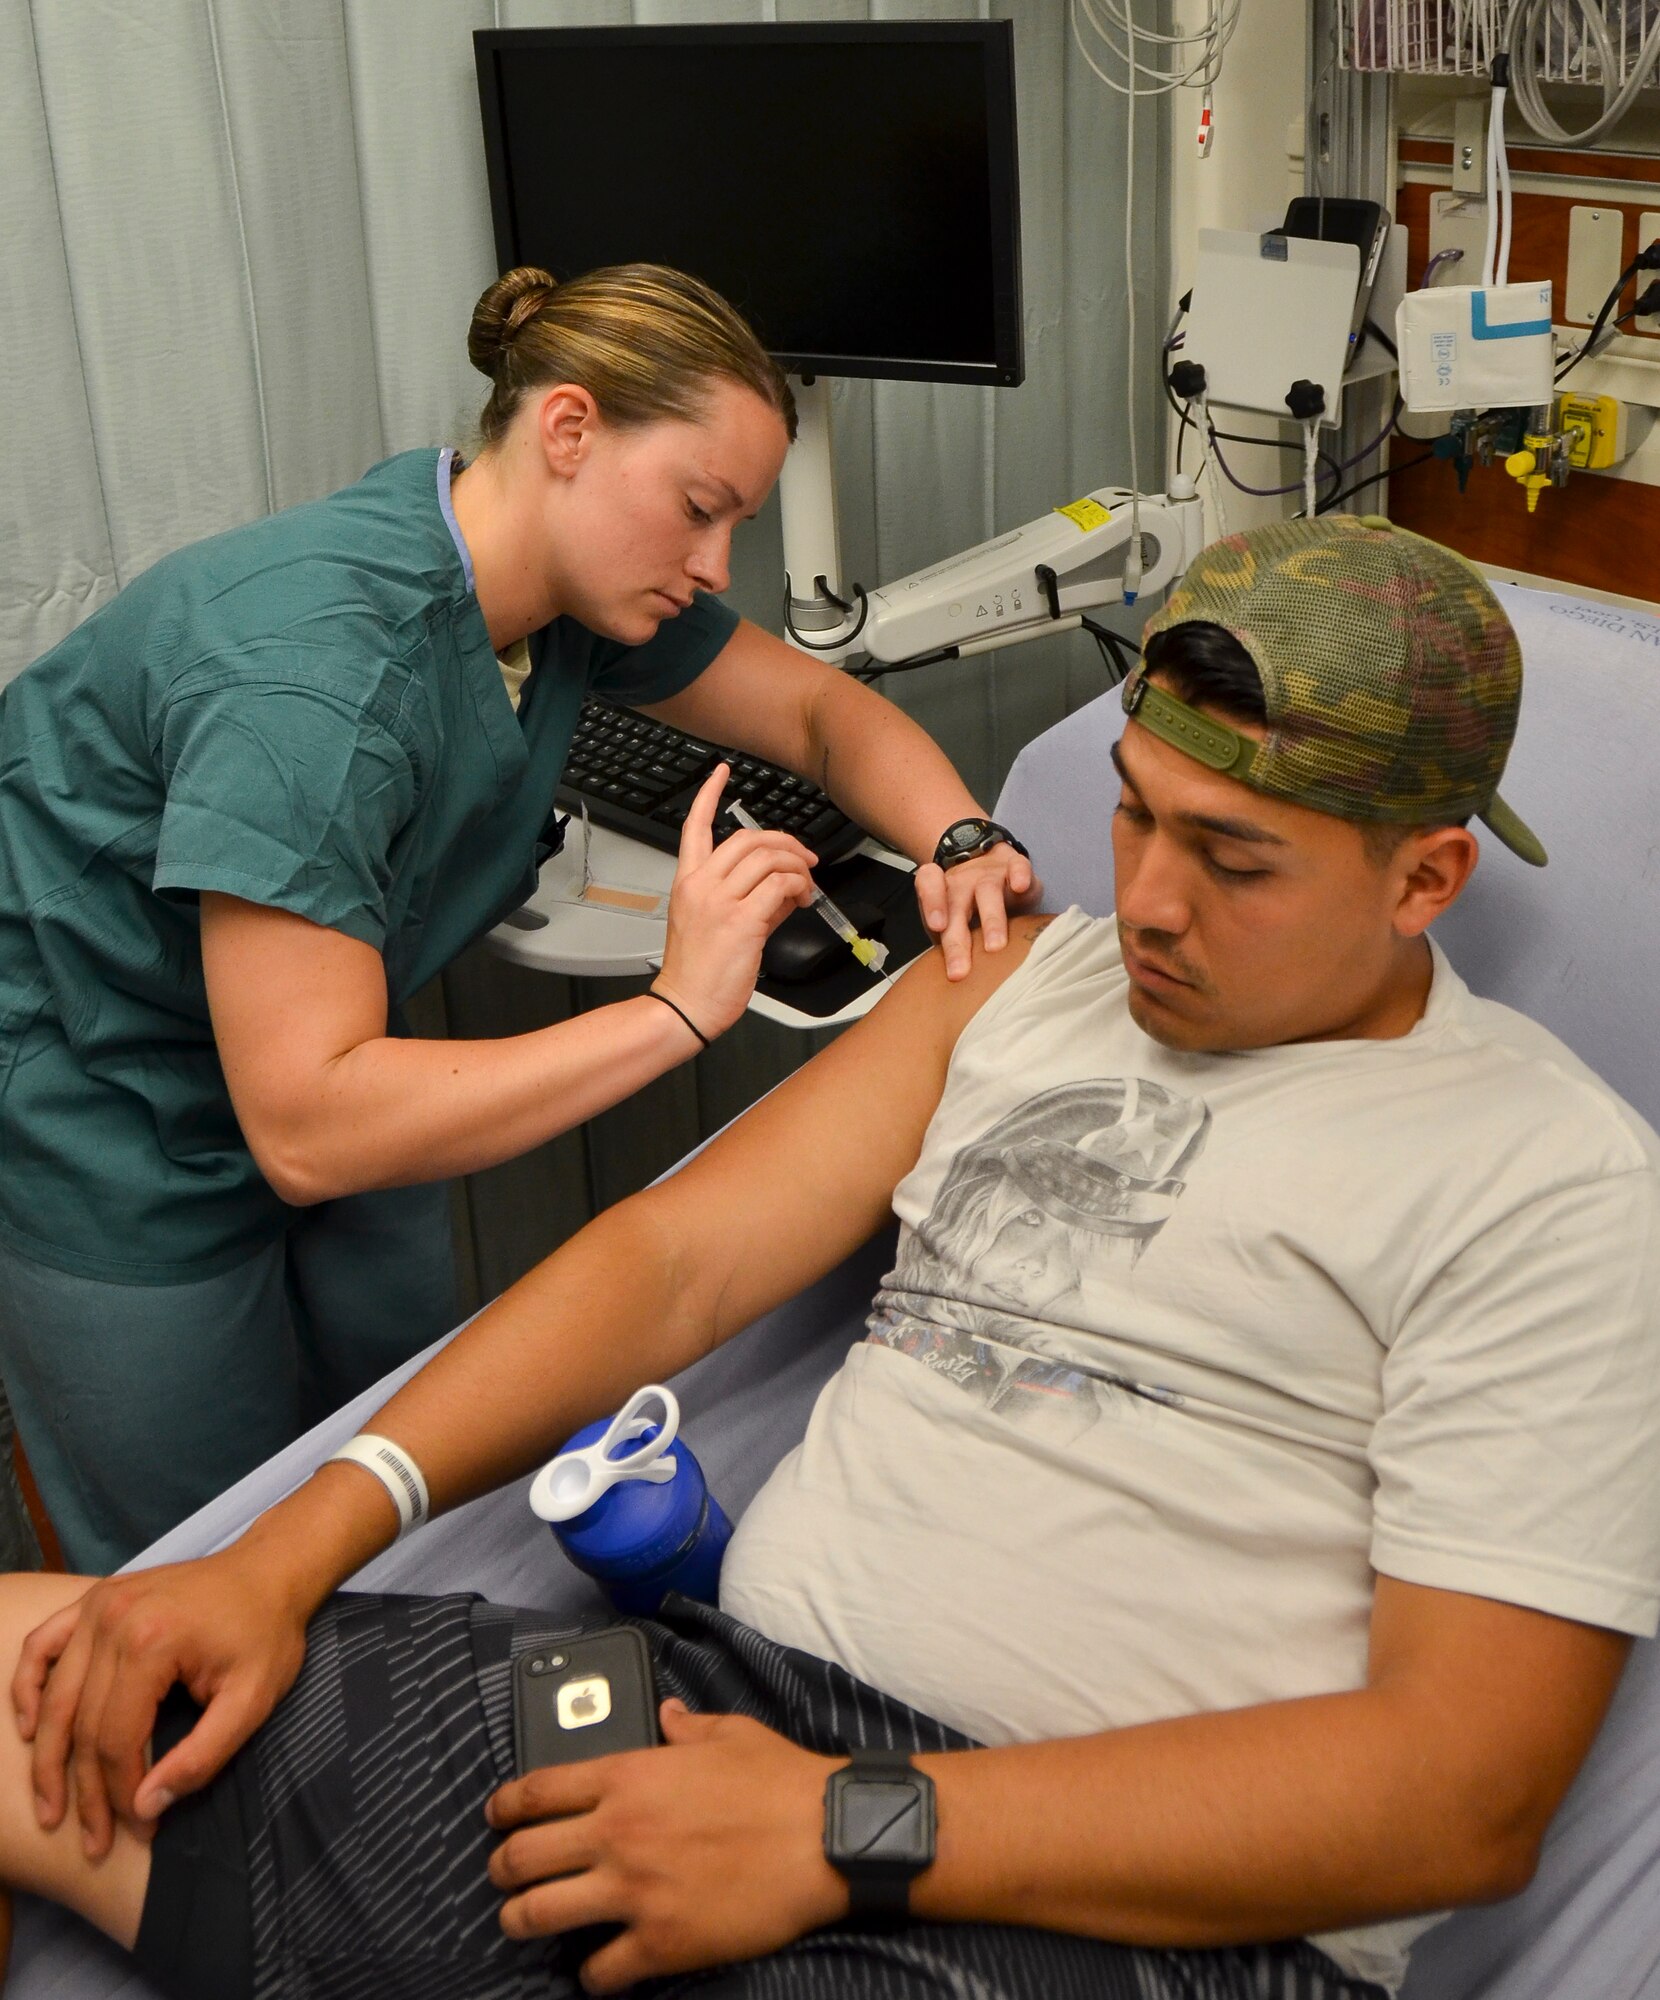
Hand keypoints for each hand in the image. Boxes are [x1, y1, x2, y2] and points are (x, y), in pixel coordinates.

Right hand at [11, 1547, 308, 1856]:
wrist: (270, 1571)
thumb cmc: (267, 1633)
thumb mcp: (253, 1700)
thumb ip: (203, 1756)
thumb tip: (146, 1806)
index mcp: (152, 1642)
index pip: (117, 1740)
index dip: (121, 1795)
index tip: (138, 1830)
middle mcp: (113, 1620)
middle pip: (82, 1726)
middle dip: (85, 1793)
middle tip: (94, 1844)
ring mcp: (98, 1605)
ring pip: (56, 1698)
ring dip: (47, 1760)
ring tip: (50, 1810)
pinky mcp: (95, 1599)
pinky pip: (42, 1646)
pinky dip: (28, 1688)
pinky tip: (29, 1730)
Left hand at [487, 1701, 846, 1991]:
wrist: (824, 1838)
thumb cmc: (780, 1781)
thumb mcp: (729, 1733)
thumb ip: (686, 1725)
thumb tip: (667, 1713)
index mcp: (628, 1776)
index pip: (537, 1790)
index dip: (504, 1806)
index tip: (496, 1816)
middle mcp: (617, 1832)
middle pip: (522, 1856)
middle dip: (500, 1869)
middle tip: (502, 1876)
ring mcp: (634, 1891)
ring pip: (538, 1915)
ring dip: (520, 1920)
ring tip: (520, 1922)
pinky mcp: (660, 1943)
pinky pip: (599, 1971)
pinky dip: (590, 1976)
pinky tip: (595, 1971)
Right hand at [656, 766, 815, 1039]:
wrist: (686, 1006)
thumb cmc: (698, 972)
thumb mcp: (714, 925)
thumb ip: (750, 899)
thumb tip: (784, 889)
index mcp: (688, 881)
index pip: (696, 825)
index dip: (710, 794)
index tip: (723, 772)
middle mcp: (701, 885)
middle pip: (748, 838)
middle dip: (785, 842)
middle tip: (805, 860)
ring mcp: (720, 902)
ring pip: (768, 858)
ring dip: (797, 866)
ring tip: (806, 887)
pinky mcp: (742, 922)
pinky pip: (781, 886)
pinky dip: (799, 887)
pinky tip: (802, 901)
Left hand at [914, 845, 1042, 980]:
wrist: (984, 859)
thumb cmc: (965, 902)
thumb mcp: (951, 921)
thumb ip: (947, 943)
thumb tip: (945, 987)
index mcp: (941, 893)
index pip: (928, 886)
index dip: (931, 904)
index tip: (937, 927)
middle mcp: (962, 882)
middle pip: (956, 906)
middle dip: (958, 939)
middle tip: (960, 970)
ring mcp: (988, 873)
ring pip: (988, 892)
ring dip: (991, 919)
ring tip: (995, 946)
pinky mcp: (1014, 865)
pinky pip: (1017, 866)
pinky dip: (1019, 875)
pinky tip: (1020, 887)